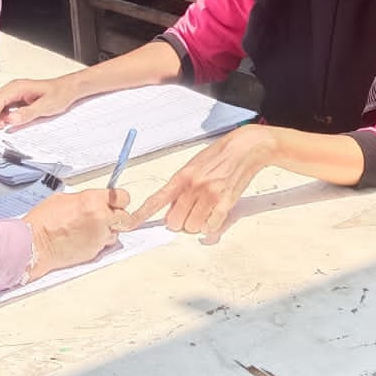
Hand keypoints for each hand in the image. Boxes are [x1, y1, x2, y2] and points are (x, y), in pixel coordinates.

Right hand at [0, 76, 79, 132]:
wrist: (68, 89)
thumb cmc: (59, 94)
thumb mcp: (46, 106)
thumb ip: (28, 113)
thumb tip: (11, 120)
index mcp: (17, 87)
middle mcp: (13, 88)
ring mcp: (13, 93)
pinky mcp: (16, 99)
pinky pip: (2, 106)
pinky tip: (3, 124)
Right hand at [25, 188, 131, 272]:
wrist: (35, 244)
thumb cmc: (44, 222)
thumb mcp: (64, 199)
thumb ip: (86, 199)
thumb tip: (96, 201)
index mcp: (93, 201)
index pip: (123, 197)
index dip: (120, 200)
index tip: (119, 201)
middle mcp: (100, 219)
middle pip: (126, 217)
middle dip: (119, 216)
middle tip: (110, 216)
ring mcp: (99, 237)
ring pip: (115, 233)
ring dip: (108, 230)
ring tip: (88, 228)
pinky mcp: (95, 251)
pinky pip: (104, 244)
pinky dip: (97, 242)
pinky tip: (83, 238)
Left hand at [132, 127, 276, 239]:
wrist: (245, 148)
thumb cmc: (219, 155)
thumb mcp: (193, 165)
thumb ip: (180, 186)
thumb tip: (170, 207)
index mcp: (182, 176)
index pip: (156, 200)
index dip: (141, 215)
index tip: (130, 224)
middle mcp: (193, 187)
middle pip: (174, 222)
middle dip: (179, 221)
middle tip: (188, 211)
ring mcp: (210, 196)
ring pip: (192, 227)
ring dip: (196, 224)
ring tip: (204, 210)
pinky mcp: (226, 203)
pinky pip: (211, 227)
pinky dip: (211, 226)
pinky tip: (215, 214)